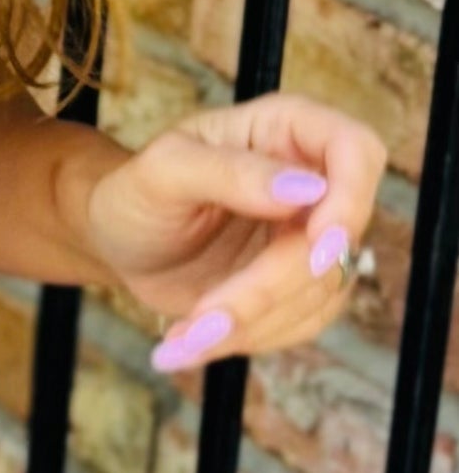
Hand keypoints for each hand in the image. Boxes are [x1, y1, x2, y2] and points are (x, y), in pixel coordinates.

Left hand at [74, 94, 385, 372]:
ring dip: (252, 324)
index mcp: (285, 130)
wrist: (116, 242)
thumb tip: (304, 189)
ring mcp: (308, 236)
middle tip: (204, 320)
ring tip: (183, 339)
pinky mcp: (297, 284)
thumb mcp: (161, 172)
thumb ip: (228, 171)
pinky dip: (249, 339)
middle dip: (268, 289)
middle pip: (335, 242)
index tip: (314, 247)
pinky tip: (194, 342)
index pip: (356, 151)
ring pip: (321, 292)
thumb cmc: (133, 192)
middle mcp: (310, 180)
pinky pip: (302, 322)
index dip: (350, 201)